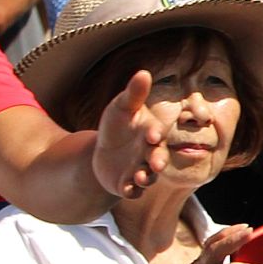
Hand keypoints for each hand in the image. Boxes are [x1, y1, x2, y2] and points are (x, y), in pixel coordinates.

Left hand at [89, 69, 171, 197]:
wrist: (104, 152)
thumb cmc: (117, 125)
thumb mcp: (121, 107)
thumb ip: (133, 93)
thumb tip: (144, 72)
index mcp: (149, 133)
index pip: (156, 133)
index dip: (155, 135)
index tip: (152, 135)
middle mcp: (149, 153)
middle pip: (158, 158)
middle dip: (158, 161)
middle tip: (155, 164)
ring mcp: (140, 170)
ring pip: (148, 176)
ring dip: (146, 177)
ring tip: (140, 177)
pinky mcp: (128, 184)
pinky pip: (133, 190)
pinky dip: (131, 190)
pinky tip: (126, 189)